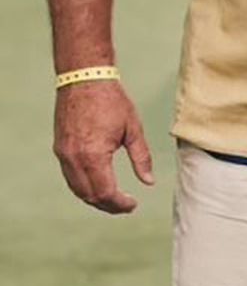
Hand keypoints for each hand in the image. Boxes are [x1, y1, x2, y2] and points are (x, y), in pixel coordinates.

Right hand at [53, 79, 153, 213]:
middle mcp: (74, 159)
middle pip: (89, 195)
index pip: (105, 192)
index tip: (133, 205)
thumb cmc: (112, 101)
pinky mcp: (59, 149)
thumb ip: (141, 158)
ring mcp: (63, 154)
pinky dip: (83, 186)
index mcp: (94, 155)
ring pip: (77, 189)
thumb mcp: (134, 129)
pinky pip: (70, 177)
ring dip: (94, 198)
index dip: (120, 204)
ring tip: (114, 199)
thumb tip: (148, 182)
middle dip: (108, 205)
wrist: (85, 79)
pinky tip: (98, 185)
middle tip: (126, 206)